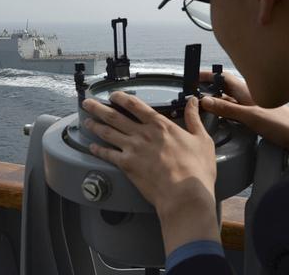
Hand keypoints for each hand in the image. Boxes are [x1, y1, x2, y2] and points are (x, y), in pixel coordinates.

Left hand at [83, 92, 220, 254]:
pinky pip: (107, 154)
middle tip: (87, 103)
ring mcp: (132, 149)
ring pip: (107, 133)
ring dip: (95, 125)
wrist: (185, 194)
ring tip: (86, 121)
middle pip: (114, 116)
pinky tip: (92, 146)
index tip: (112, 95)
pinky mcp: (127, 165)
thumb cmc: (196, 170)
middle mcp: (142, 134)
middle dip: (98, 108)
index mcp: (159, 125)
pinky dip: (98, 149)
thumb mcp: (201, 139)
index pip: (135, 105)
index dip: (120, 98)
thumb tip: (193, 102)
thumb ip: (194, 119)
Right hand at [199, 70, 288, 152]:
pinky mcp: (257, 119)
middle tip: (192, 94)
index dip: (208, 75)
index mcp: (247, 91)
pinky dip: (224, 113)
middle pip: (224, 89)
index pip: (223, 77)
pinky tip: (219, 119)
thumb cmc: (283, 125)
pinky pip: (235, 112)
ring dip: (215, 102)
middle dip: (208, 89)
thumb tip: (204, 100)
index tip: (193, 76)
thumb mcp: (251, 116)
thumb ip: (227, 109)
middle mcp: (249, 97)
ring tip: (200, 106)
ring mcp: (253, 108)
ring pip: (229, 101)